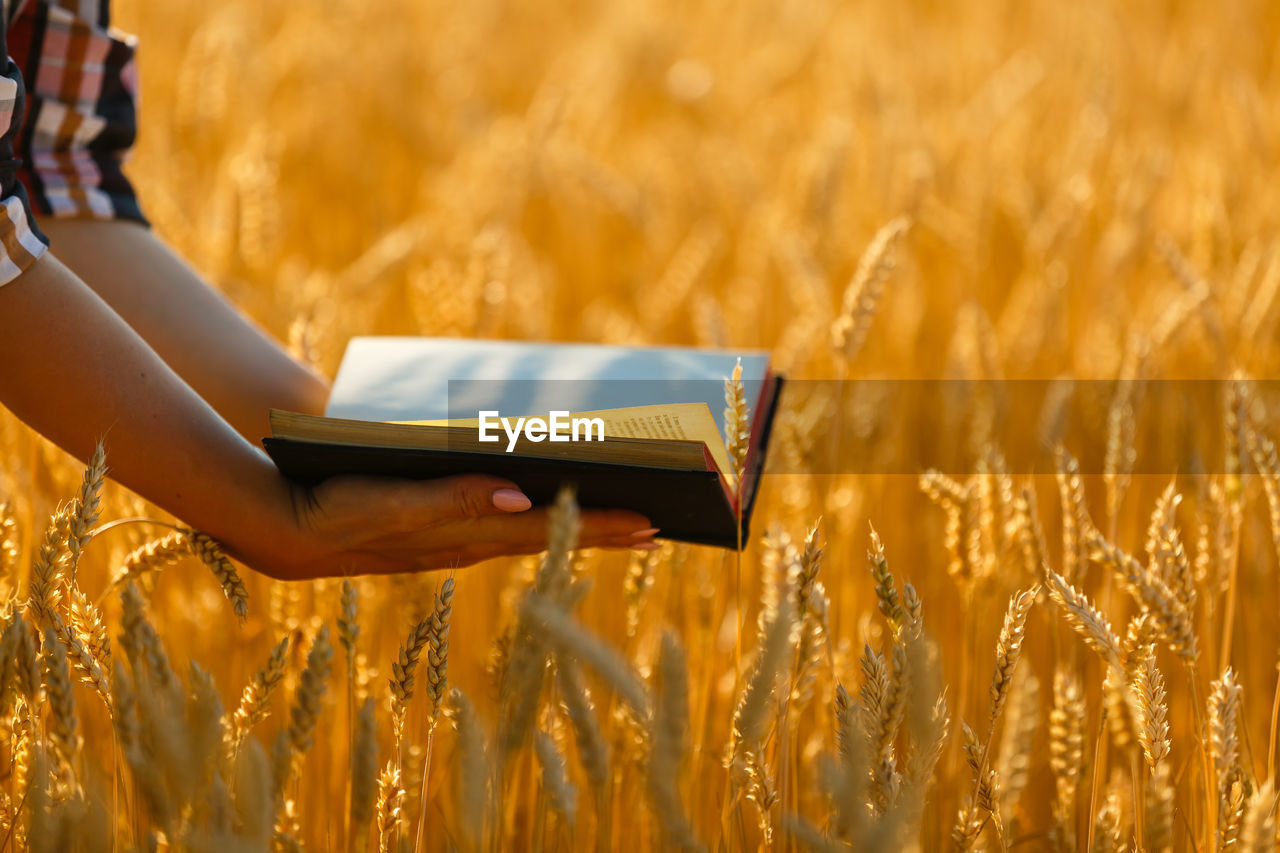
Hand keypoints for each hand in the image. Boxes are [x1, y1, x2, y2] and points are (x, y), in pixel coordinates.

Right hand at [258, 473, 657, 578]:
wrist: (288, 528)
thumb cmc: (340, 509)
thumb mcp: (392, 504)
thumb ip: (451, 499)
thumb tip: (518, 496)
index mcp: (468, 534)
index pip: (551, 529)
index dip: (602, 526)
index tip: (654, 524)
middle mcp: (472, 540)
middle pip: (553, 532)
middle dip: (606, 529)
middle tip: (661, 525)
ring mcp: (457, 537)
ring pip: (532, 528)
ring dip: (576, 522)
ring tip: (620, 516)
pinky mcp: (440, 526)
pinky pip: (503, 520)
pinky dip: (536, 514)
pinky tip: (545, 500)